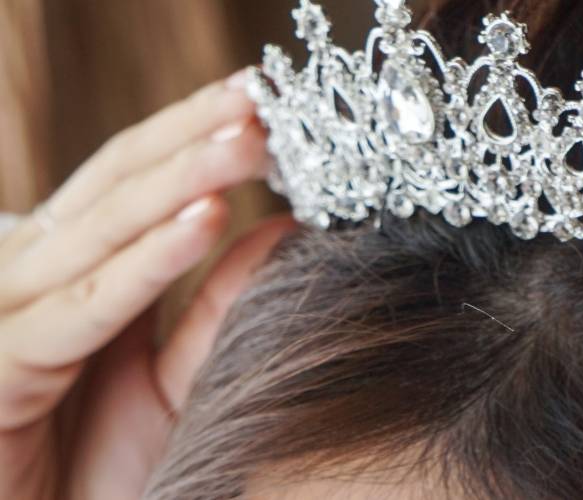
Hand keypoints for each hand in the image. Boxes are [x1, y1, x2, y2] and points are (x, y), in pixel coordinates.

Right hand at [0, 70, 291, 498]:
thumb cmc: (94, 468)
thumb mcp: (176, 379)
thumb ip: (217, 307)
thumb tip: (283, 229)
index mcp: (67, 268)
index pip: (131, 179)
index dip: (191, 134)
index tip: (261, 99)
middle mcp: (30, 275)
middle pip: (115, 186)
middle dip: (191, 139)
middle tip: (262, 101)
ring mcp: (5, 314)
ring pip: (100, 232)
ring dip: (180, 182)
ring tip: (249, 143)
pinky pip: (80, 307)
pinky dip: (144, 263)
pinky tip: (203, 223)